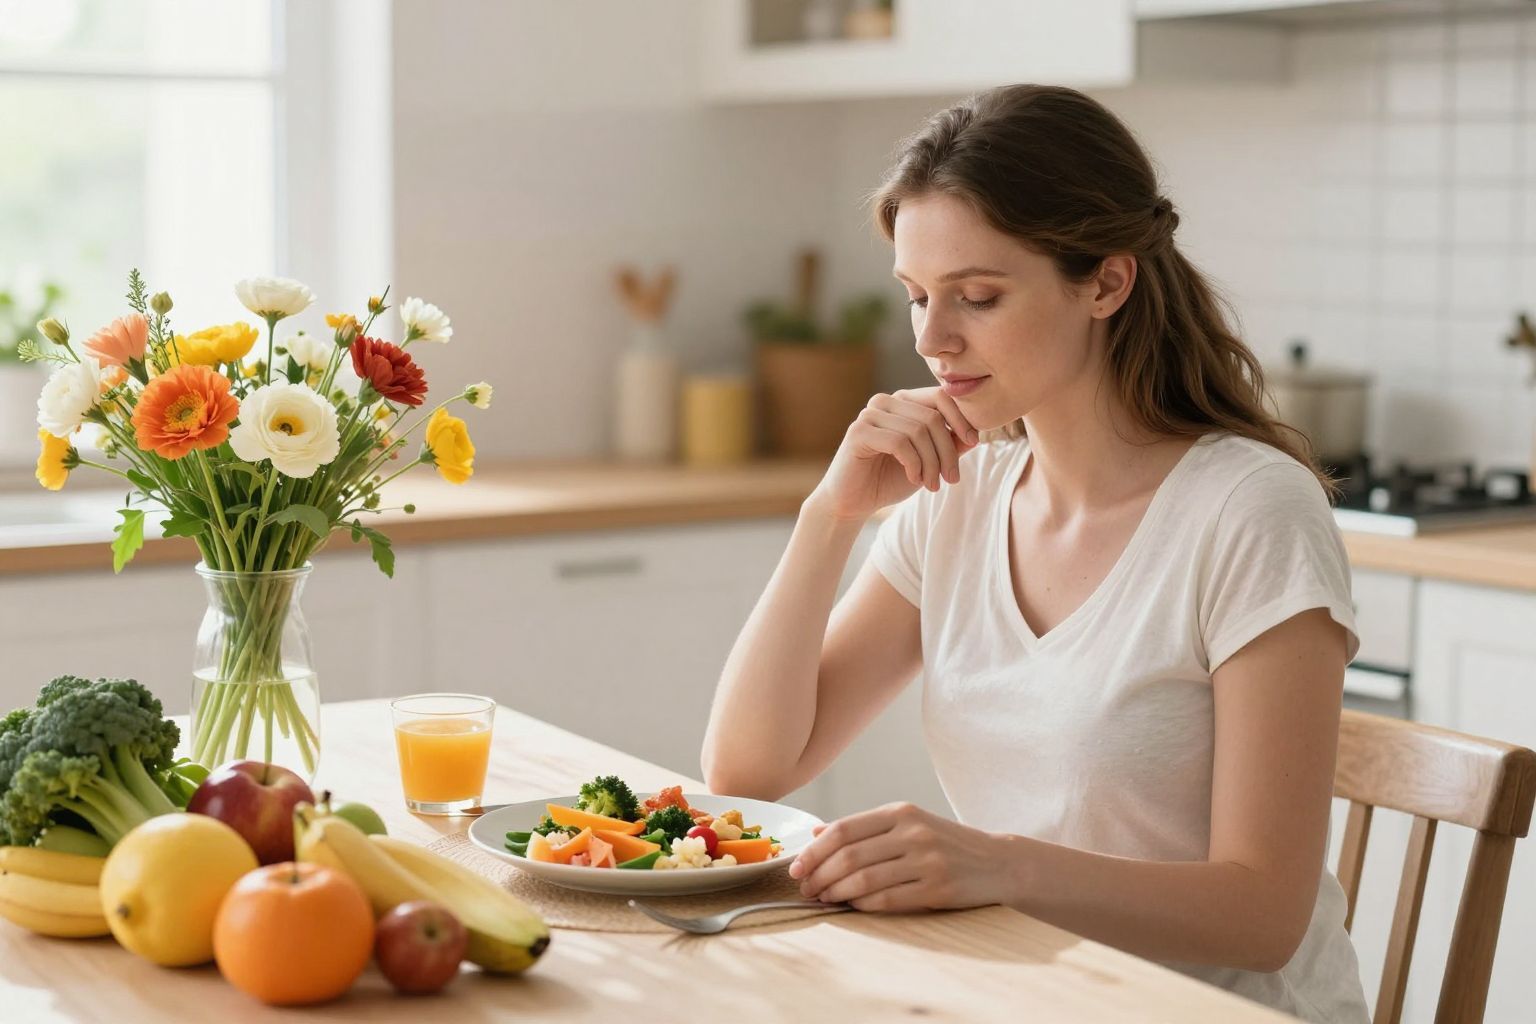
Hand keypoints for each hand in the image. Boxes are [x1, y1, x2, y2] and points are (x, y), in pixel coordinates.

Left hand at [788, 801, 1006, 911]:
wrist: (998, 862)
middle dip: (819, 875)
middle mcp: (913, 832)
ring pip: (865, 879)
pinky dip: (863, 905)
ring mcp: (927, 860)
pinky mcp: (938, 889)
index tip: (796, 867)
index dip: (814, 851)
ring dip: (836, 893)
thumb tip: (816, 832)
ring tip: (824, 899)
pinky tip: (853, 907)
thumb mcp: (907, 824)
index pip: (844, 829)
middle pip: (849, 855)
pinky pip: (888, 900)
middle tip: (805, 889)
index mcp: (901, 812)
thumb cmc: (945, 843)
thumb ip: (864, 828)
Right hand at [806, 388, 979, 522]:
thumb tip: (975, 434)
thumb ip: (949, 446)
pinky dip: (914, 464)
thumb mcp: (928, 462)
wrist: (853, 502)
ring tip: (931, 485)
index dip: (961, 418)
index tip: (973, 442)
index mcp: (902, 401)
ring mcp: (870, 414)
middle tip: (951, 479)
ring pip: (918, 431)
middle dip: (947, 451)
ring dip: (932, 463)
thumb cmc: (889, 480)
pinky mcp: (858, 432)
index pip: (940, 396)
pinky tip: (914, 479)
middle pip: (932, 417)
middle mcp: (885, 402)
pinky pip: (900, 443)